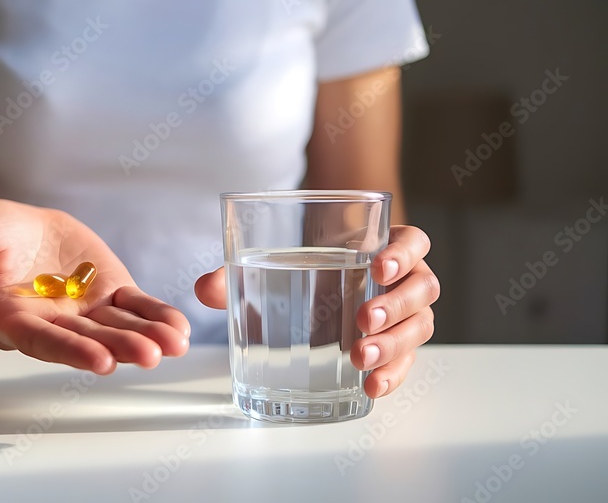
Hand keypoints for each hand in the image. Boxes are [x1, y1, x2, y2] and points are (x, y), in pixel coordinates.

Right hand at [0, 199, 189, 373]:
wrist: (20, 222)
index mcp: (14, 320)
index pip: (42, 340)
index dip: (70, 351)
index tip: (99, 361)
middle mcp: (52, 324)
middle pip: (87, 340)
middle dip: (119, 348)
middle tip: (148, 355)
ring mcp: (85, 312)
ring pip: (117, 329)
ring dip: (146, 338)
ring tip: (175, 344)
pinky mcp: (110, 293)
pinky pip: (135, 308)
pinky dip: (156, 317)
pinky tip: (178, 328)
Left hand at [194, 225, 438, 397]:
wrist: (311, 296)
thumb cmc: (300, 272)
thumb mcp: (268, 267)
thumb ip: (236, 274)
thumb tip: (204, 289)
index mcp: (382, 246)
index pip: (413, 241)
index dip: (403, 251)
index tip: (378, 265)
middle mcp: (403, 280)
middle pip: (422, 288)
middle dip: (396, 305)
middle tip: (362, 320)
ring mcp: (404, 316)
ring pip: (420, 326)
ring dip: (395, 343)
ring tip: (360, 357)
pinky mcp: (397, 348)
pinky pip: (407, 362)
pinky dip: (393, 374)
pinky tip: (371, 386)